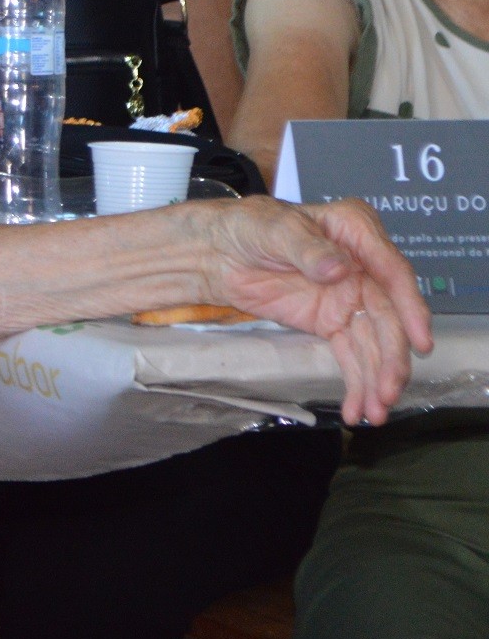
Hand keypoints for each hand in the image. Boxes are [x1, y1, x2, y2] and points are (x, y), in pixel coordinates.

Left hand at [195, 198, 433, 424]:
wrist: (219, 250)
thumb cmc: (250, 225)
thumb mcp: (276, 229)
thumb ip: (309, 250)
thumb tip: (341, 270)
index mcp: (357, 231)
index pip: (392, 272)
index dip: (410, 308)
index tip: (420, 341)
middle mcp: (363, 266)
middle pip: (388, 316)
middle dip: (392, 357)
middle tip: (388, 392)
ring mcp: (350, 296)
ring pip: (374, 342)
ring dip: (378, 378)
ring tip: (376, 412)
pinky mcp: (330, 321)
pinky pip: (351, 354)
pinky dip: (356, 382)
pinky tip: (358, 408)